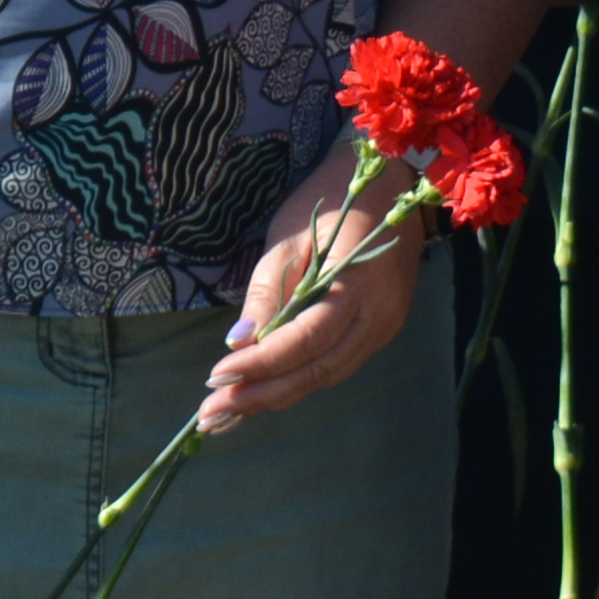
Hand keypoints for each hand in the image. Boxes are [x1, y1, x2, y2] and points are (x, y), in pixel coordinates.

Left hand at [200, 158, 428, 433]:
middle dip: (262, 394)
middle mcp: (380, 313)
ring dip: (276, 396)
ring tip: (228, 412)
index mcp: (360, 282)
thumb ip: (268, 290)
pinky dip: (298, 381)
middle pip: (319, 370)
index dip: (262, 362)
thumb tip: (239, 343)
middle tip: (211, 414)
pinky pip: (336, 365)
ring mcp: (386, 325)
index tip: (216, 377)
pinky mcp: (381, 329)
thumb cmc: (329, 199)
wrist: (388, 184)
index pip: (308, 338)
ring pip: (328, 375)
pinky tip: (263, 391)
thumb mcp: (289, 235)